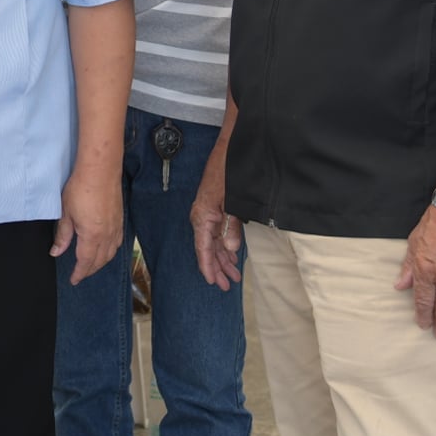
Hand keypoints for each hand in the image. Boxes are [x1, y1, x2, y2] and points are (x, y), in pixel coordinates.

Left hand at [52, 167, 121, 283]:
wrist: (100, 171)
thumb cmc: (80, 189)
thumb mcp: (66, 213)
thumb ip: (63, 235)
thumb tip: (56, 252)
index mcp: (92, 236)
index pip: (86, 262)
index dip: (79, 273)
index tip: (74, 280)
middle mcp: (107, 236)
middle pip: (100, 260)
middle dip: (90, 270)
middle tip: (80, 274)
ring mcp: (116, 228)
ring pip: (110, 253)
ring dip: (101, 262)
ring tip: (91, 266)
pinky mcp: (120, 220)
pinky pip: (117, 243)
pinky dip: (110, 252)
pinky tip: (106, 250)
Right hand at [189, 152, 243, 290]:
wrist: (230, 150)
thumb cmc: (228, 172)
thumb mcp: (232, 201)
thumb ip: (231, 225)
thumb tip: (230, 247)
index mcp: (202, 216)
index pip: (203, 249)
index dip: (208, 267)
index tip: (213, 282)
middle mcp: (202, 217)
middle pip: (208, 248)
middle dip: (218, 267)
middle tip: (227, 285)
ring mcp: (208, 212)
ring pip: (214, 242)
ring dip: (223, 258)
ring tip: (233, 275)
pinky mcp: (215, 208)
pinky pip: (218, 232)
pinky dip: (225, 245)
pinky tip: (232, 254)